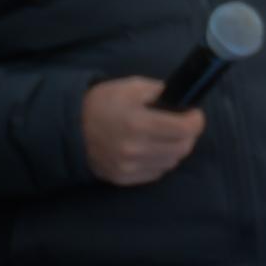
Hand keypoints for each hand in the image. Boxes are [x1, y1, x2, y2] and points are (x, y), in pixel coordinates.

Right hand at [82, 77, 206, 185]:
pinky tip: (153, 148)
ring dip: (175, 148)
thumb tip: (184, 100)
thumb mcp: (132, 87)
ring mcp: (128, 167)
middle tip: (183, 124)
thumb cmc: (103, 103)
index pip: (185, 129)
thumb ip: (161, 92)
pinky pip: (156, 173)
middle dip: (189, 134)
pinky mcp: (123, 178)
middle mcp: (135, 149)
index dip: (196, 120)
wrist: (70, 127)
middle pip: (182, 148)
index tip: (194, 114)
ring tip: (166, 136)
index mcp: (138, 123)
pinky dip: (160, 161)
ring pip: (171, 162)